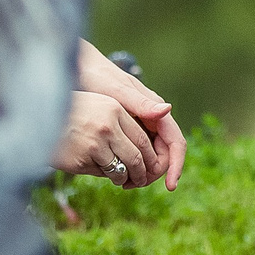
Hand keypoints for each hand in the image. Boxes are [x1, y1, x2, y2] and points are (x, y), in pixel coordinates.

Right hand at [54, 91, 161, 187]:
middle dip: (142, 172)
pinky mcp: (81, 160)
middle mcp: (107, 126)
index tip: (150, 164)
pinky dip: (105, 176)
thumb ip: (119, 121)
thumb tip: (142, 150)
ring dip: (124, 178)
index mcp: (114, 109)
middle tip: (142, 179)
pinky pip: (102, 174)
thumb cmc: (69, 112)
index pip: (141, 138)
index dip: (149, 155)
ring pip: (122, 170)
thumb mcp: (97, 105)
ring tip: (123, 180)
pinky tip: (102, 173)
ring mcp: (94, 144)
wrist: (36, 117)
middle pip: (136, 157)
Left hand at [74, 42, 186, 189]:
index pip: (175, 143)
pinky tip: (115, 173)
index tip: (170, 186)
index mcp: (155, 110)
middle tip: (133, 185)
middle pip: (164, 154)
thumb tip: (167, 110)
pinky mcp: (127, 129)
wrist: (78, 68)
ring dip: (142, 172)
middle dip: (154, 173)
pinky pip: (136, 152)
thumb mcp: (116, 91)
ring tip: (123, 183)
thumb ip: (141, 103)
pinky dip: (130, 165)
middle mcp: (152, 118)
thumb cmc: (96, 76)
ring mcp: (140, 124)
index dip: (175, 166)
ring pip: (150, 155)